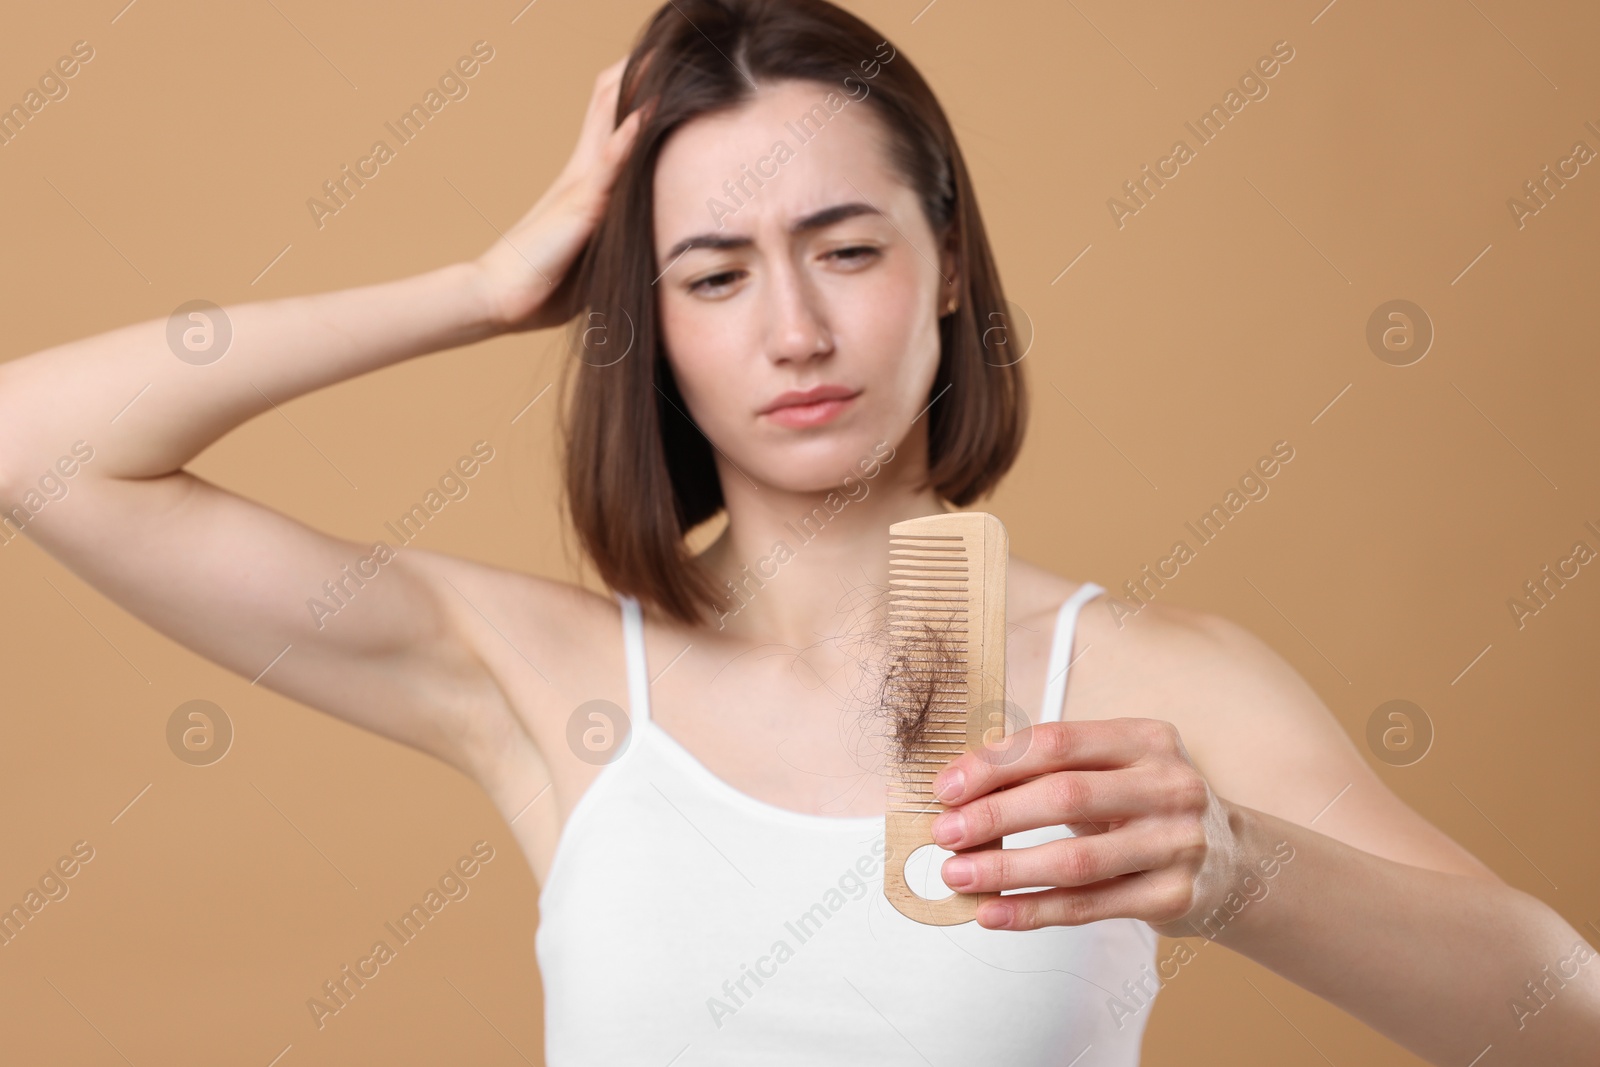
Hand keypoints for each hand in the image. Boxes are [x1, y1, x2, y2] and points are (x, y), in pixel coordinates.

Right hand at [472, 56, 650, 332]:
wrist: (502, 298)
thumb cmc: (547, 282)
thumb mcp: (594, 254)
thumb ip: (618, 237)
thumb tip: (652, 244)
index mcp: (588, 179)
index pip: (612, 116)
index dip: (637, 88)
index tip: (667, 69)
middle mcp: (584, 170)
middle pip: (609, 99)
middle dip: (640, 69)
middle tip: (670, 42)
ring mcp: (582, 183)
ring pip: (611, 117)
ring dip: (639, 87)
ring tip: (665, 54)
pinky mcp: (582, 205)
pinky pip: (609, 165)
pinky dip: (628, 137)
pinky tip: (648, 113)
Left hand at [927, 717, 1242, 933]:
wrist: (1232, 862)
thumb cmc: (1145, 806)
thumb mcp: (1114, 770)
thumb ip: (1051, 770)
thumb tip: (961, 788)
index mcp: (1146, 738)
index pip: (1057, 742)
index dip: (994, 764)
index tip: (946, 788)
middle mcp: (1170, 785)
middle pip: (1064, 797)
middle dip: (993, 816)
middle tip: (944, 835)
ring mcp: (1177, 843)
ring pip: (1075, 860)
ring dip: (1005, 870)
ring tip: (957, 875)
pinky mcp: (1174, 896)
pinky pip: (1089, 907)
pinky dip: (1032, 911)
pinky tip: (992, 913)